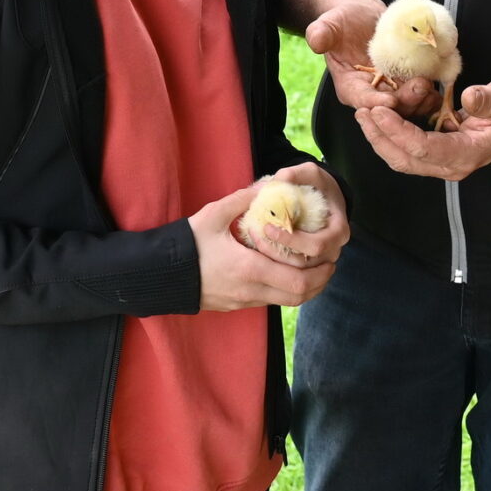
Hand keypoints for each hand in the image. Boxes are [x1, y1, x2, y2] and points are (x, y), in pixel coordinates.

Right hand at [190, 186, 333, 309]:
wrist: (161, 273)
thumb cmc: (187, 243)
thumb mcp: (214, 214)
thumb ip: (244, 199)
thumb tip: (269, 185)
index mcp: (250, 268)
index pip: (298, 280)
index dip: (319, 273)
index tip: (330, 258)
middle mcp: (251, 290)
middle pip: (298, 297)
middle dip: (319, 283)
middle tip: (328, 265)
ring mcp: (243, 301)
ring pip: (285, 303)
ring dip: (304, 289)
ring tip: (312, 270)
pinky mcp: (236, 305)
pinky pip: (270, 301)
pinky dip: (285, 291)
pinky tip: (285, 273)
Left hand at [242, 162, 348, 267]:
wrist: (324, 196)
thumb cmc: (318, 185)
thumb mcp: (310, 173)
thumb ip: (295, 174)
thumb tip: (277, 180)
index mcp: (339, 231)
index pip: (317, 246)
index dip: (292, 240)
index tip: (268, 227)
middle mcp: (333, 250)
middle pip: (305, 264)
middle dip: (277, 253)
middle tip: (256, 236)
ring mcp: (322, 260)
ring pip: (296, 273)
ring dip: (273, 260)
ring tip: (254, 242)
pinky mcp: (309, 264)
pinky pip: (291, 272)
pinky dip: (274, 264)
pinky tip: (258, 249)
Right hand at [305, 0, 440, 118]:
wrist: (364, 17)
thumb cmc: (344, 22)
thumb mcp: (330, 23)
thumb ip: (321, 32)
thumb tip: (316, 39)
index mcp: (350, 86)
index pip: (361, 100)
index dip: (375, 101)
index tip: (389, 98)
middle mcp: (372, 93)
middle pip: (389, 107)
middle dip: (405, 101)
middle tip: (418, 87)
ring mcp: (392, 89)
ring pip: (408, 103)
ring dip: (421, 98)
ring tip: (430, 85)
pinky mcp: (408, 82)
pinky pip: (421, 93)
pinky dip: (430, 91)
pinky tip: (439, 83)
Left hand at [354, 75, 490, 179]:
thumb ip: (488, 100)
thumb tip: (469, 97)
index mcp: (468, 154)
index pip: (425, 149)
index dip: (398, 132)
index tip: (379, 112)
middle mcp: (453, 164)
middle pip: (406, 159)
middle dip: (380, 137)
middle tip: (362, 112)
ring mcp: (444, 162)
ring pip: (402, 158)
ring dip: (380, 138)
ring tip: (363, 114)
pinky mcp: (437, 153)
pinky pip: (407, 149)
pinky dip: (390, 134)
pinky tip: (379, 115)